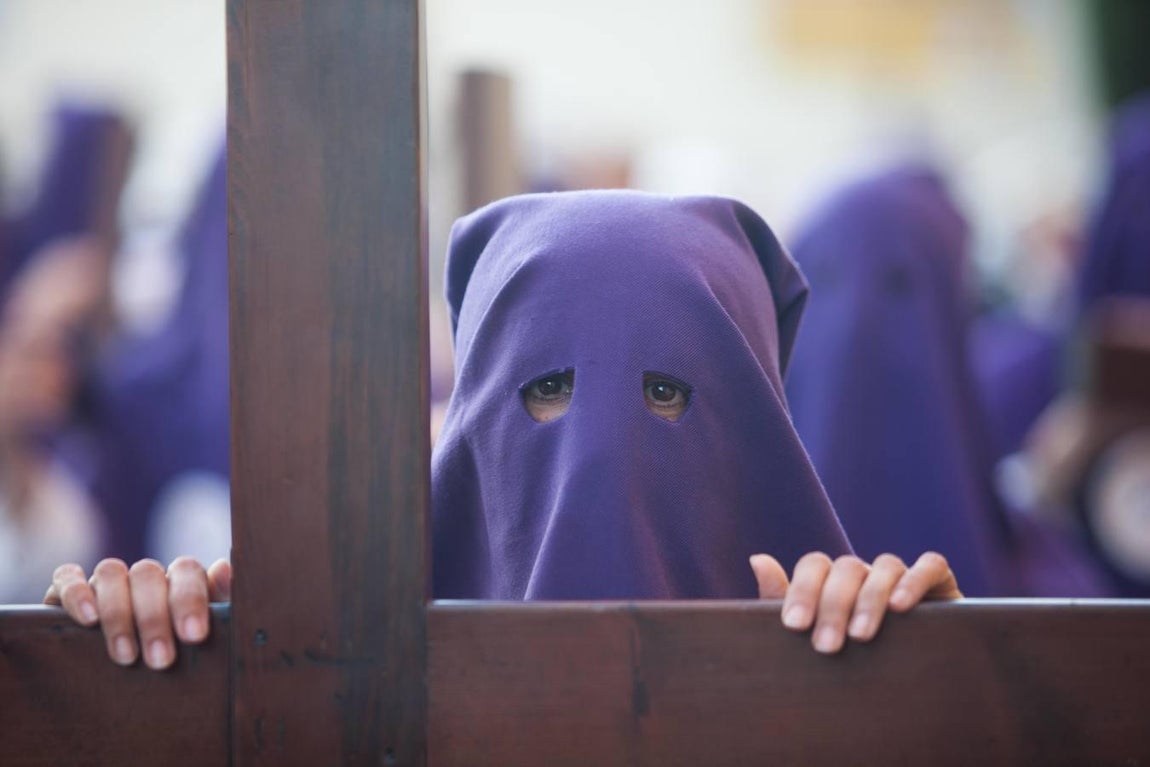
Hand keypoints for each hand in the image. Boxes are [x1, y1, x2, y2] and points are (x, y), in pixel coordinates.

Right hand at [43, 557, 231, 669]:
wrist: (128, 683)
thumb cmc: (176, 656)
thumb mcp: (201, 638)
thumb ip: (221, 603)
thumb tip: (225, 568)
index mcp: (179, 581)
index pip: (186, 571)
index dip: (190, 600)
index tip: (194, 636)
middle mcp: (143, 577)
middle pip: (148, 574)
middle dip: (155, 618)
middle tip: (161, 660)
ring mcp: (106, 582)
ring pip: (110, 573)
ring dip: (118, 613)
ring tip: (126, 657)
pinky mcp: (66, 591)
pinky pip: (67, 577)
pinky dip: (76, 593)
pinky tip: (87, 620)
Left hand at [750, 551, 960, 654]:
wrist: (916, 693)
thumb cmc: (852, 664)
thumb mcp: (814, 639)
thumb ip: (781, 602)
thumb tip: (757, 558)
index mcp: (834, 582)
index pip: (814, 566)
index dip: (802, 591)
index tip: (794, 627)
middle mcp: (866, 574)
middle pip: (846, 568)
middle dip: (833, 606)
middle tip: (826, 646)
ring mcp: (902, 576)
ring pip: (885, 566)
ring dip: (870, 598)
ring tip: (862, 636)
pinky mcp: (941, 584)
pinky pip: (930, 565)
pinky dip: (915, 580)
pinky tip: (901, 606)